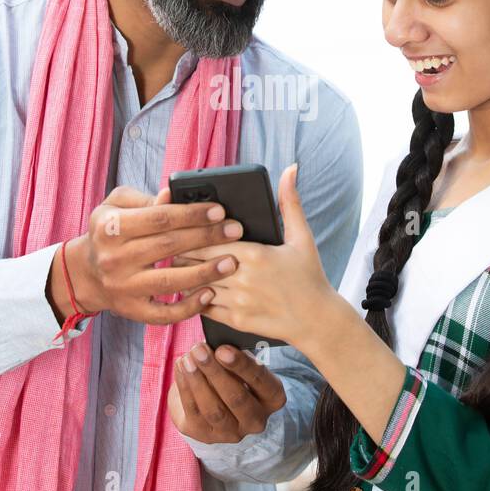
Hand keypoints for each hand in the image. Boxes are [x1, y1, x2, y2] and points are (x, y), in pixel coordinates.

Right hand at [49, 186, 242, 325]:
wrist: (85, 273)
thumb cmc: (109, 232)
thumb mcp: (117, 206)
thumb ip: (146, 200)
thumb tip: (172, 194)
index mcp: (111, 227)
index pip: (159, 218)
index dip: (191, 214)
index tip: (219, 211)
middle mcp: (114, 258)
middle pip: (169, 246)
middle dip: (207, 237)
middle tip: (235, 231)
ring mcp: (123, 288)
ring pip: (170, 281)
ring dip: (205, 272)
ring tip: (231, 263)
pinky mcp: (132, 310)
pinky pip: (164, 314)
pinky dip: (188, 307)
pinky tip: (209, 294)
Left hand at [167, 342, 286, 443]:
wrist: (217, 402)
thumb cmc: (234, 374)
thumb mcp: (242, 365)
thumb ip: (236, 356)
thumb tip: (216, 345)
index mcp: (273, 399)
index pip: (262, 382)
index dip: (241, 365)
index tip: (223, 349)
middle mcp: (256, 420)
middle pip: (236, 398)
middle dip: (215, 372)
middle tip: (199, 350)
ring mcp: (231, 433)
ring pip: (213, 409)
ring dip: (197, 381)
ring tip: (187, 358)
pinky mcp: (205, 436)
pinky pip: (194, 412)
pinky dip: (185, 387)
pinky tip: (181, 368)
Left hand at [194, 163, 345, 348]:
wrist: (318, 320)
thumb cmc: (309, 277)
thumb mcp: (302, 237)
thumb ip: (289, 202)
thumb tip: (290, 170)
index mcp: (255, 253)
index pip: (207, 241)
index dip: (190, 236)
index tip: (181, 230)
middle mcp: (243, 277)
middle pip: (196, 262)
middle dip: (182, 255)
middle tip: (171, 248)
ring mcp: (238, 301)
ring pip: (197, 285)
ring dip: (185, 277)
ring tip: (177, 269)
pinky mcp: (236, 320)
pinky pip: (204, 307)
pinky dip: (195, 298)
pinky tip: (192, 291)